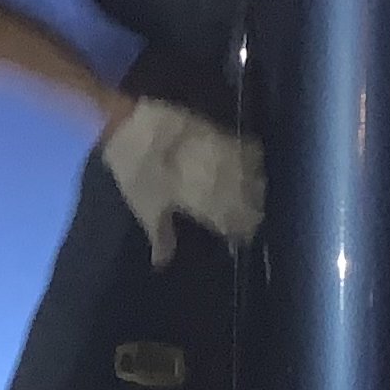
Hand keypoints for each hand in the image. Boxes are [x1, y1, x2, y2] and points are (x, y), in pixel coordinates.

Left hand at [99, 100, 265, 267]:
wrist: (132, 125)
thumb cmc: (138, 172)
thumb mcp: (146, 208)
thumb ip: (162, 236)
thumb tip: (162, 263)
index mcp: (208, 203)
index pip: (240, 223)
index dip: (243, 232)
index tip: (239, 237)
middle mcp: (225, 180)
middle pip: (253, 201)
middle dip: (251, 212)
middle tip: (244, 218)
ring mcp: (226, 155)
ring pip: (256, 177)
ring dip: (255, 189)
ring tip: (248, 196)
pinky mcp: (223, 133)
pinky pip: (249, 150)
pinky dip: (252, 162)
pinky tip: (247, 167)